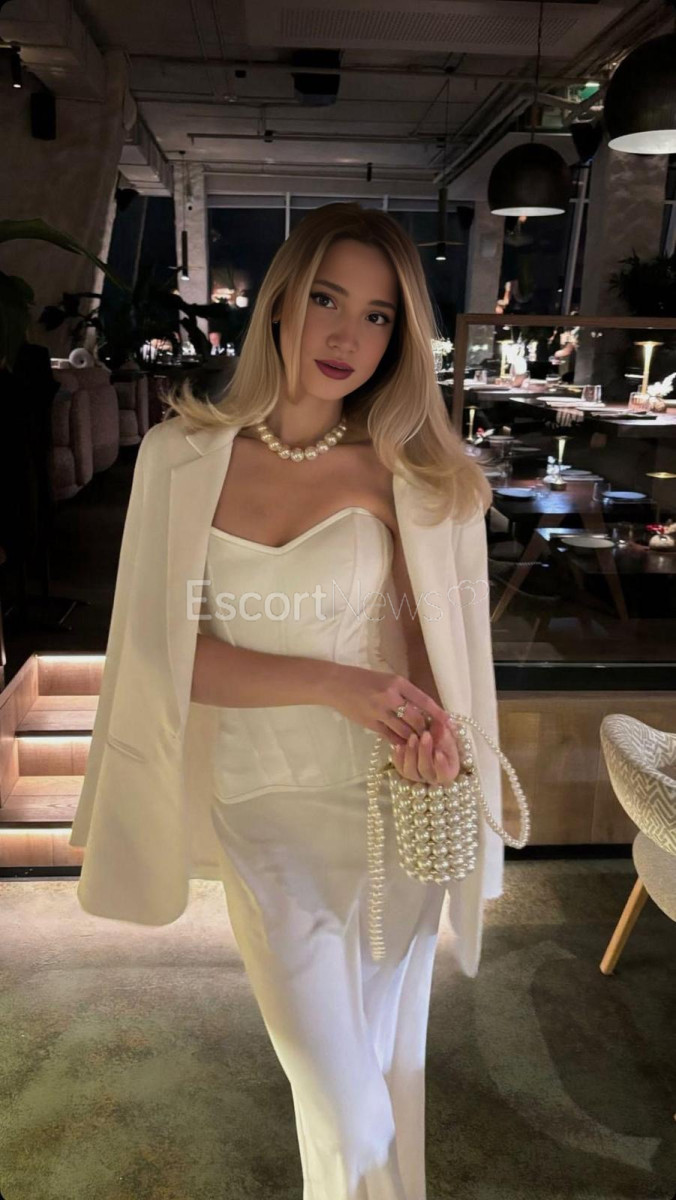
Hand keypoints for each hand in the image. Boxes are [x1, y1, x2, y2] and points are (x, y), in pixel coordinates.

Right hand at [321, 664, 451, 748]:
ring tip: (423, 742)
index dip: (438, 713)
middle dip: (428, 730)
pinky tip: (406, 744)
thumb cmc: (363, 679)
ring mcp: (379, 712)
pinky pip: (391, 737)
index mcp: (397, 682)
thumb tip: (424, 708)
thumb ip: (404, 692)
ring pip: (405, 731)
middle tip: (435, 736)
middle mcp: (390, 697)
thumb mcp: (387, 679)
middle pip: (416, 719)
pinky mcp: (371, 724)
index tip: (450, 723)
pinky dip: (401, 742)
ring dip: (416, 738)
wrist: (336, 684)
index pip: (424, 700)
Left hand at [389, 719, 460, 784]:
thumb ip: (445, 733)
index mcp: (447, 772)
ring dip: (411, 753)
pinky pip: (399, 767)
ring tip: (412, 736)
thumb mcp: (447, 735)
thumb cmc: (443, 739)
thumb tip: (443, 725)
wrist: (430, 739)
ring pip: (410, 771)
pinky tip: (399, 745)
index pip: (444, 774)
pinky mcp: (405, 770)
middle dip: (424, 752)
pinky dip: (398, 757)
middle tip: (426, 735)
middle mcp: (431, 778)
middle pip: (425, 770)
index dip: (441, 765)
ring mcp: (417, 776)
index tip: (439, 752)